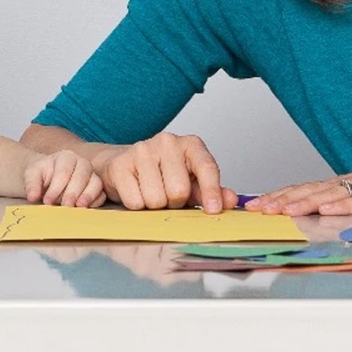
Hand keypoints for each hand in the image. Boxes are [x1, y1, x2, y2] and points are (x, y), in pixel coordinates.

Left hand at [26, 150, 106, 206]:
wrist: (48, 179)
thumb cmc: (41, 175)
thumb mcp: (32, 175)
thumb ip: (31, 184)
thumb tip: (33, 196)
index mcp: (66, 157)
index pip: (64, 171)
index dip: (56, 187)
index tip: (47, 201)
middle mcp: (82, 163)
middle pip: (82, 176)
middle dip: (73, 192)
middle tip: (64, 205)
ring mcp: (92, 176)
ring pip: (96, 183)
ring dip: (87, 196)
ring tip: (78, 207)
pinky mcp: (97, 189)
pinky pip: (101, 194)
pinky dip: (95, 202)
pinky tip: (86, 209)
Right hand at [95, 132, 238, 213]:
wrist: (124, 165)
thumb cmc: (163, 176)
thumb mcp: (191, 182)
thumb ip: (210, 192)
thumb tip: (231, 200)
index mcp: (190, 144)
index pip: (206, 167)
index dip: (212, 191)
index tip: (214, 209)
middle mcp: (167, 141)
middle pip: (179, 191)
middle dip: (175, 202)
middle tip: (169, 196)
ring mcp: (142, 150)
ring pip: (156, 199)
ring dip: (155, 205)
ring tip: (152, 192)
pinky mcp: (120, 164)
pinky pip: (136, 202)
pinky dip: (137, 205)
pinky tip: (136, 191)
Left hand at [246, 156, 351, 216]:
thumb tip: (326, 211)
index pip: (311, 187)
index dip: (284, 194)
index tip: (260, 203)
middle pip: (314, 189)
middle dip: (284, 199)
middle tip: (260, 208)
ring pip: (335, 195)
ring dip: (307, 202)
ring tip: (284, 209)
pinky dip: (346, 205)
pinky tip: (328, 210)